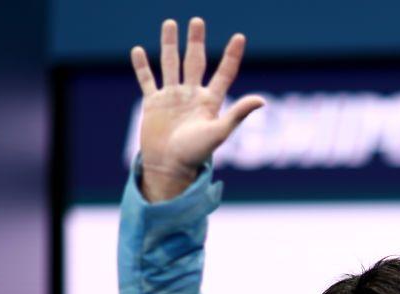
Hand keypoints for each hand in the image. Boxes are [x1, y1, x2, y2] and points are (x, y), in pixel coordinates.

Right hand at [130, 17, 264, 201]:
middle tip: (197, 21)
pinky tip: (138, 50)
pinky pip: (147, 80)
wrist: (170, 167)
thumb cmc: (196, 153)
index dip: (232, 55)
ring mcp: (172, 97)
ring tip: (170, 23)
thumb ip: (238, 113)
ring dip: (169, 44)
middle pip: (195, 61)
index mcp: (210, 101)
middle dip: (196, 41)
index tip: (239, 37)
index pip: (224, 73)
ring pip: (170, 64)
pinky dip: (142, 66)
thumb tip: (262, 100)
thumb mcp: (219, 132)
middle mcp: (191, 95)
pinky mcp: (153, 103)